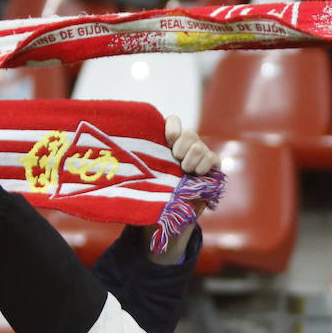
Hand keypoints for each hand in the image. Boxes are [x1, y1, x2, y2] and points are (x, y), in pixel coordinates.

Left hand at [147, 115, 215, 262]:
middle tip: (176, 161)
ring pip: (200, 146)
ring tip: (185, 172)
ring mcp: (201, 154)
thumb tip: (118, 154)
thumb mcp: (145, 173)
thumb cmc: (154, 189)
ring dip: (190, 161)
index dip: (173, 128)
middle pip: (189, 133)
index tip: (168, 140)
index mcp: (171, 141)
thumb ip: (140, 160)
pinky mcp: (213, 165)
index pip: (174, 121)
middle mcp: (187, 144)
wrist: (173, 211)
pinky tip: (196, 174)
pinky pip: (212, 158)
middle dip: (181, 149)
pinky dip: (203, 166)